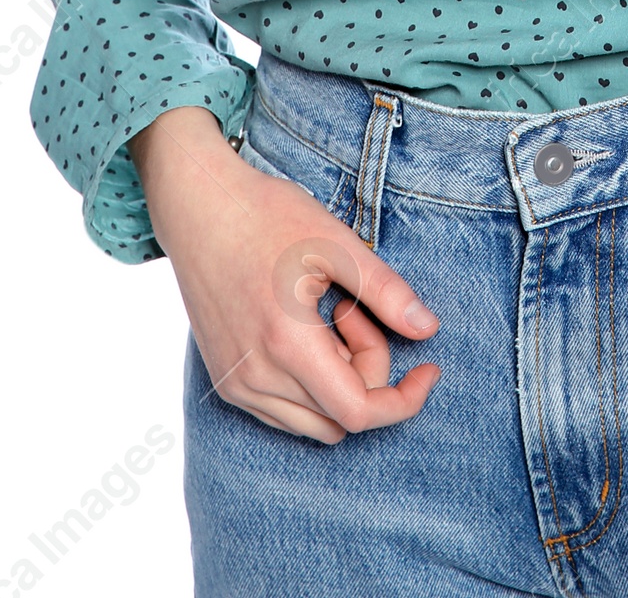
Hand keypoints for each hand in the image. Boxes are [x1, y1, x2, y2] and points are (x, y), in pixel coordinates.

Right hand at [129, 106, 440, 442]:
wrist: (199, 206)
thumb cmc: (267, 215)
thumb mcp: (336, 244)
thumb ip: (386, 292)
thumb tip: (427, 329)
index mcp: (286, 345)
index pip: (358, 413)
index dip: (403, 401)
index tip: (428, 368)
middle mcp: (256, 377)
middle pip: (340, 418)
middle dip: (368, 372)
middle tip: (356, 309)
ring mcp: (236, 384)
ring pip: (312, 421)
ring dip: (338, 379)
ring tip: (329, 314)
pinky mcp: (225, 380)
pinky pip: (283, 410)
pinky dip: (310, 382)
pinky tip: (305, 327)